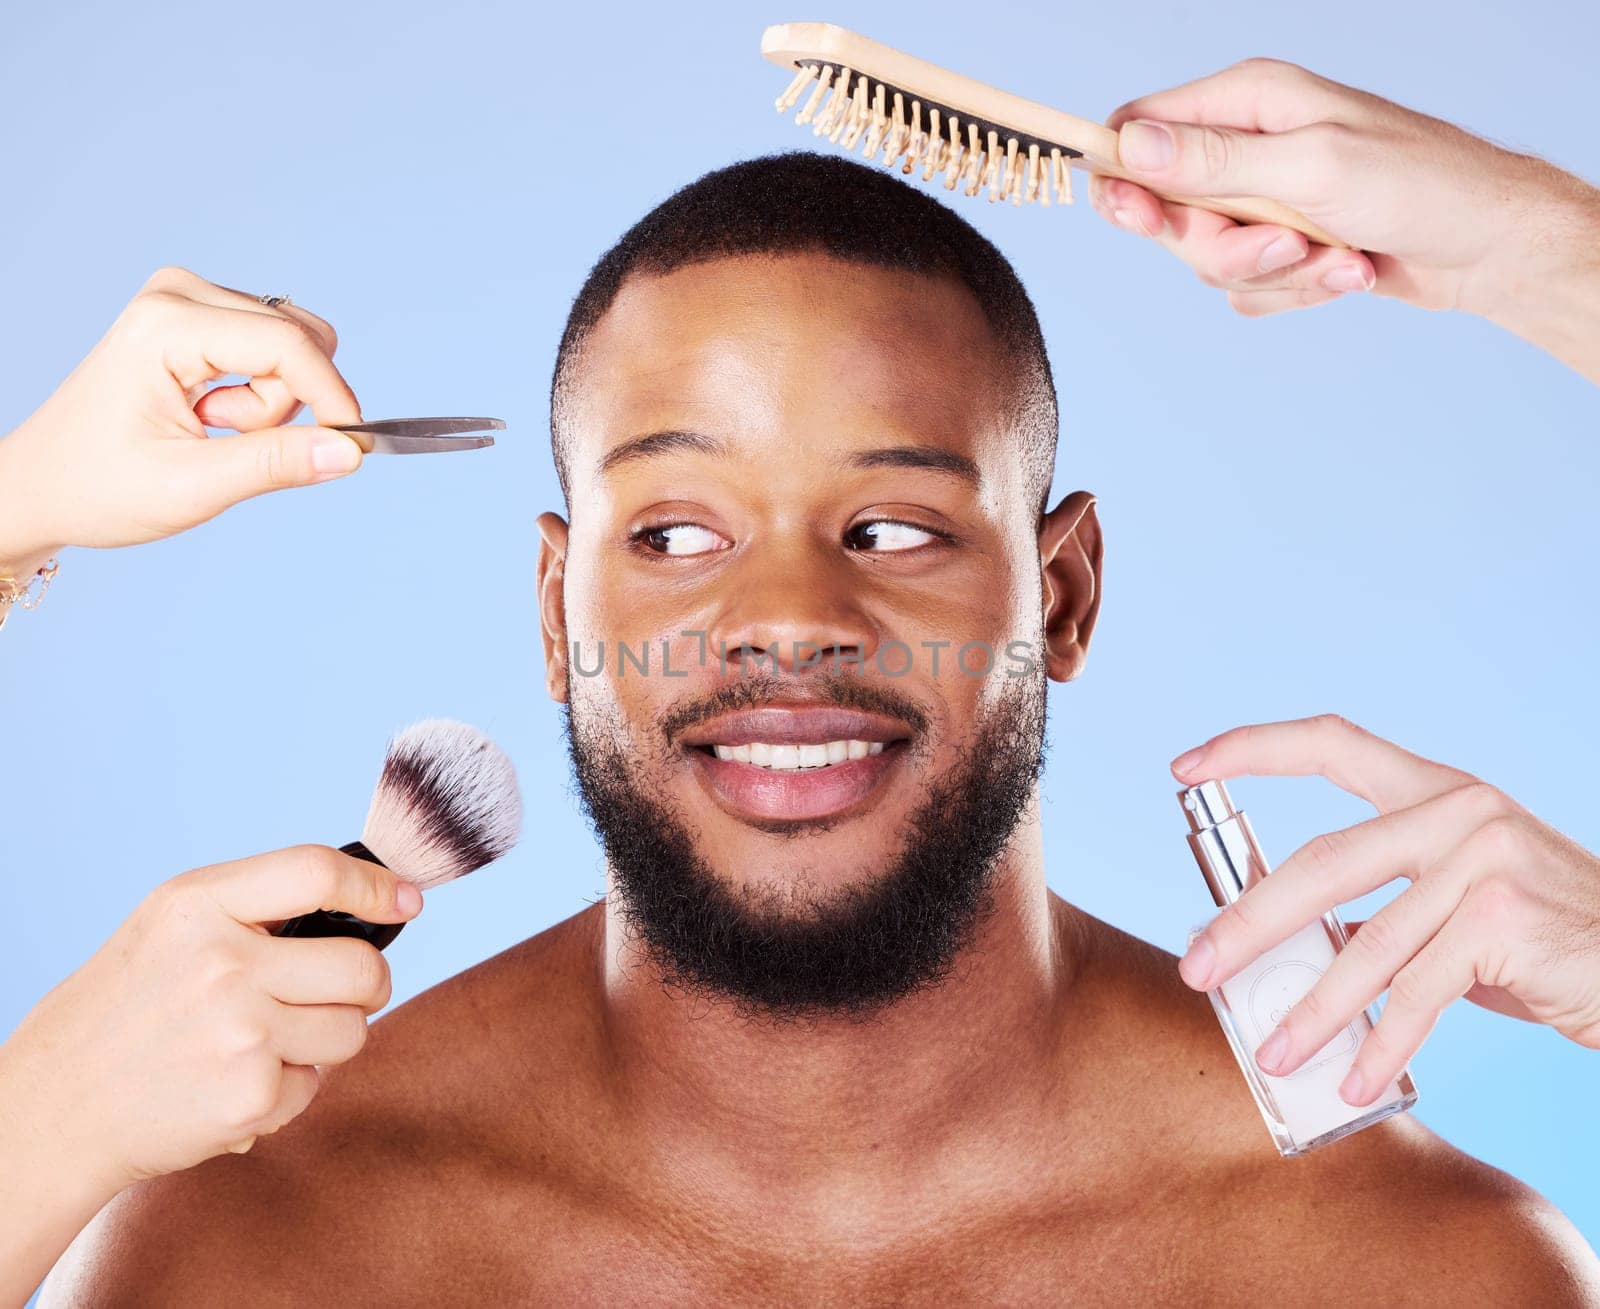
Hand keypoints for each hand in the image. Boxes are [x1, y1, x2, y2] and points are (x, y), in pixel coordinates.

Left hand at [0, 266, 367, 574]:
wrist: (44, 485)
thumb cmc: (99, 486)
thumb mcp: (192, 487)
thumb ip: (276, 464)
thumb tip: (348, 451)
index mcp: (166, 325)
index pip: (288, 344)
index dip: (333, 397)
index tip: (351, 449)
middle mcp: (177, 293)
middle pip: (295, 340)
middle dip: (283, 405)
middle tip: (222, 437)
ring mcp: (185, 298)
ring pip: (291, 343)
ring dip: (269, 402)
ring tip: (208, 428)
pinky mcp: (196, 314)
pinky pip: (272, 347)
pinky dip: (257, 393)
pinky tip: (208, 414)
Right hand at [0, 846, 421, 1194]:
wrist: (58, 1105)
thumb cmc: (130, 1006)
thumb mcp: (174, 926)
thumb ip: (261, 905)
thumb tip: (380, 897)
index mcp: (198, 906)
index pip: (315, 872)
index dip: (375, 885)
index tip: (407, 899)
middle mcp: (221, 964)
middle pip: (361, 966)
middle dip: (366, 984)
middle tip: (334, 993)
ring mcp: (239, 1032)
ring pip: (355, 1028)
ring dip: (329, 1037)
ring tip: (267, 1040)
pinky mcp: (250, 1096)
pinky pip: (318, 1083)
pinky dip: (292, 1087)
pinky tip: (237, 1080)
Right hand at [1088, 59, 1599, 373]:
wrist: (1485, 245)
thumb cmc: (1419, 185)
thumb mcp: (1309, 167)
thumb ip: (1214, 162)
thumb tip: (1131, 145)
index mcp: (1246, 102)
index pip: (1140, 129)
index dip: (1122, 175)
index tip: (1134, 215)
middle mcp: (1246, 146)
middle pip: (1167, 213)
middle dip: (1223, 245)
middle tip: (1284, 241)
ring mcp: (1261, 200)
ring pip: (1207, 260)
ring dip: (1274, 272)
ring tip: (1336, 254)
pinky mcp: (1279, 246)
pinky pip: (1246, 289)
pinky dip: (1296, 289)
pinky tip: (1347, 268)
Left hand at [1172, 714, 1599, 1106]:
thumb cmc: (1539, 937)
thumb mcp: (1457, 896)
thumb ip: (1383, 904)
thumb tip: (1287, 949)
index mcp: (1434, 790)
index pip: (1332, 743)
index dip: (1253, 748)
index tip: (1184, 766)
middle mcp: (1458, 810)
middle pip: (1324, 862)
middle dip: (1251, 922)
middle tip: (1200, 966)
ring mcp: (1485, 859)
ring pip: (1368, 943)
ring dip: (1313, 1008)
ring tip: (1273, 1051)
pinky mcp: (1504, 919)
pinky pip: (1421, 991)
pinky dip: (1383, 1043)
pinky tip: (1354, 1079)